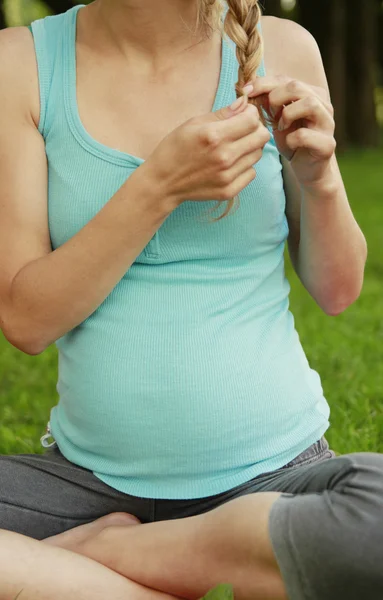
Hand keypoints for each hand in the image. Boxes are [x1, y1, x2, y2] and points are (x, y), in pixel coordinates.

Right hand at [144, 98, 270, 207]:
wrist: (163, 182)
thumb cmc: (175, 149)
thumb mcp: (193, 124)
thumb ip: (222, 114)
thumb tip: (244, 104)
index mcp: (214, 135)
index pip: (252, 120)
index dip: (251, 114)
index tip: (243, 115)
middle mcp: (224, 157)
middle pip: (262, 137)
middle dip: (255, 129)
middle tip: (243, 131)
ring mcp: (227, 176)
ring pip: (258, 155)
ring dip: (249, 148)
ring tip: (232, 148)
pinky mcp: (229, 191)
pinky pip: (251, 173)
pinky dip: (244, 167)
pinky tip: (229, 165)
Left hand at [247, 76, 335, 188]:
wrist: (308, 170)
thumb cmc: (293, 143)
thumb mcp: (278, 120)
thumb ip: (269, 105)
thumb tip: (250, 89)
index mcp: (312, 94)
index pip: (286, 79)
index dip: (263, 83)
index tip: (245, 91)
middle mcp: (323, 105)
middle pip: (297, 86)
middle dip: (275, 97)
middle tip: (267, 114)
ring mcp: (328, 124)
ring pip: (309, 104)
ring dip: (287, 114)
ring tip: (280, 127)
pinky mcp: (327, 144)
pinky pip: (306, 135)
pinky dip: (292, 139)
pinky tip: (289, 143)